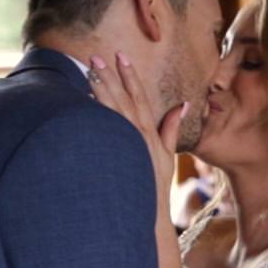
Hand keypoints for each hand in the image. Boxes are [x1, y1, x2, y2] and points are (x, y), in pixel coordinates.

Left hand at [87, 53, 176, 211]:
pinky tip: (85, 99)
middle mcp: (137, 134)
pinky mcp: (116, 154)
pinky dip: (96, 112)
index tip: (121, 57)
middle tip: (96, 57)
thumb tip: (182, 105)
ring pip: (112, 110)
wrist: (148, 211)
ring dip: (101, 88)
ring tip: (89, 71)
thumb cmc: (155, 183)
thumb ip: (170, 127)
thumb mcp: (168, 154)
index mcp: (149, 131)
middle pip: (123, 98)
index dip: (130, 75)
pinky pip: (105, 128)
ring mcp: (126, 143)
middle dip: (110, 76)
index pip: (139, 96)